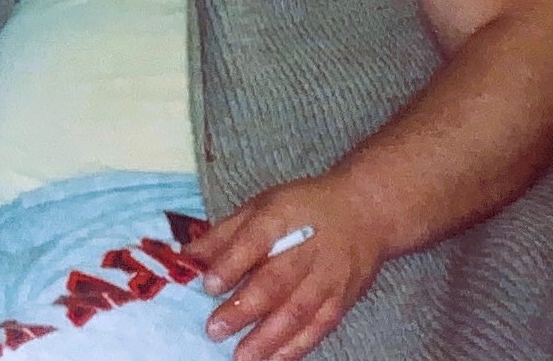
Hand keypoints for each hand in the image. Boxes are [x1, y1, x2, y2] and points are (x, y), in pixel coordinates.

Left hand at [186, 174, 396, 360]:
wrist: (365, 213)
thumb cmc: (303, 208)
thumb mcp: (261, 206)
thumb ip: (225, 234)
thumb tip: (187, 256)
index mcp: (279, 219)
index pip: (253, 242)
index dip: (231, 264)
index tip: (208, 285)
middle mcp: (305, 250)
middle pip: (274, 282)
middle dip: (243, 309)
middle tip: (215, 329)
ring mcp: (326, 278)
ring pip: (296, 311)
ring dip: (268, 337)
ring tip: (241, 356)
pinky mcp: (341, 300)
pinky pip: (319, 327)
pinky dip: (297, 346)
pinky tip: (275, 360)